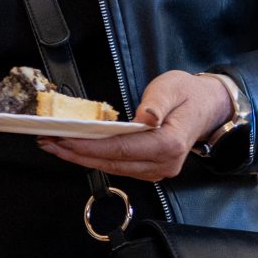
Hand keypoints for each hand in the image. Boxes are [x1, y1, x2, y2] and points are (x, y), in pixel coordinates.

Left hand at [38, 70, 231, 181]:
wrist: (208, 106)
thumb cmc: (188, 94)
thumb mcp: (172, 87)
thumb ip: (157, 103)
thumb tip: (144, 117)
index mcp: (170, 143)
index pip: (123, 149)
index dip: (92, 147)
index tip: (67, 140)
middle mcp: (165, 163)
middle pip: (114, 162)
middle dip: (78, 155)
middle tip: (50, 143)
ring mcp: (158, 169)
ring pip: (114, 168)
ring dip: (83, 159)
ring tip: (56, 146)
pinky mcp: (151, 168)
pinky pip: (120, 166)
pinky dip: (96, 158)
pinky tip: (77, 150)